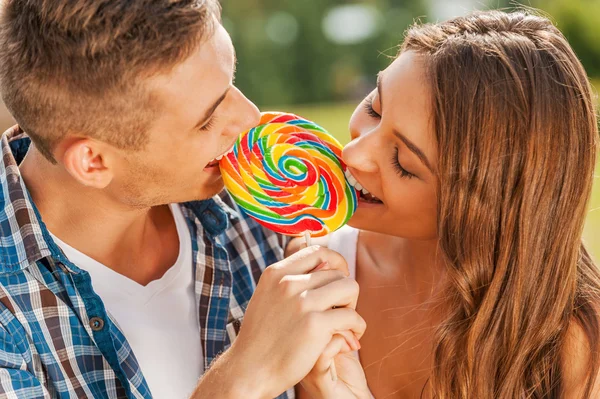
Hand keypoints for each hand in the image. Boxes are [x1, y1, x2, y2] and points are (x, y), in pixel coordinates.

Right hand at [228, 245, 365, 397]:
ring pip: (349, 288)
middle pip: (338, 272)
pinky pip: (351, 316)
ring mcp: (302, 303)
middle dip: (344, 292)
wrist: (249, 371)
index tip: (338, 279)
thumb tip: (330, 265)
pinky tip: (351, 338)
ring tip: (346, 323)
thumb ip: (293, 281)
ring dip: (353, 306)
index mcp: (276, 273)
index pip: (317, 251)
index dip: (335, 262)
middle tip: (339, 311)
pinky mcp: (315, 325)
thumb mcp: (269, 298)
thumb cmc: (262, 338)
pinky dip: (356, 327)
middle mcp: (289, 283)